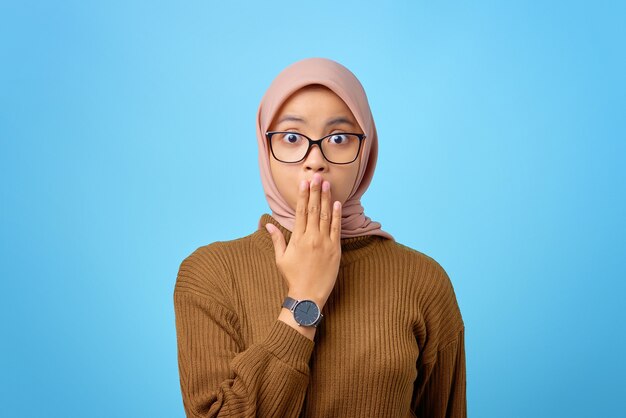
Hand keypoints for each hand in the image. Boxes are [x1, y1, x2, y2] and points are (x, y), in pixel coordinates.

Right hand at [265, 172, 341, 308]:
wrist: (308, 296)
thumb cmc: (293, 278)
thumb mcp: (281, 258)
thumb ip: (277, 239)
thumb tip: (268, 225)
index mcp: (297, 239)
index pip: (300, 212)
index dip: (302, 196)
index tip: (304, 183)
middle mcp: (311, 238)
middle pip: (313, 210)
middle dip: (315, 192)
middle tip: (317, 177)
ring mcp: (324, 243)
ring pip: (325, 216)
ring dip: (326, 199)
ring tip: (327, 185)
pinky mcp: (335, 250)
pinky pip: (336, 229)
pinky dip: (337, 216)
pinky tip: (337, 204)